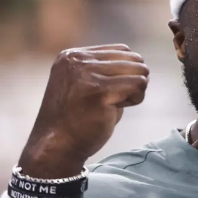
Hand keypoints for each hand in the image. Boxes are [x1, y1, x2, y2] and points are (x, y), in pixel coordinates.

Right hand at [18, 45, 148, 178]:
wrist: (56, 147)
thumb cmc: (77, 121)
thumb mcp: (87, 86)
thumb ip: (107, 72)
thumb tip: (141, 64)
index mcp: (72, 56)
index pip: (122, 50)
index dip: (127, 72)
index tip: (113, 92)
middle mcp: (77, 60)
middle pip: (133, 58)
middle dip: (134, 79)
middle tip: (119, 99)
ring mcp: (87, 73)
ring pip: (138, 69)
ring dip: (136, 90)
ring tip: (118, 104)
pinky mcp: (99, 90)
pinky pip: (137, 84)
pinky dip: (136, 98)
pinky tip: (119, 109)